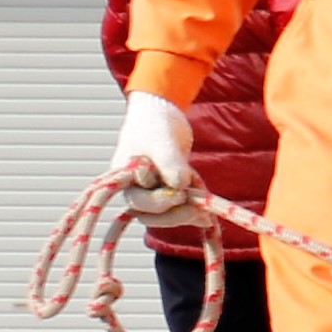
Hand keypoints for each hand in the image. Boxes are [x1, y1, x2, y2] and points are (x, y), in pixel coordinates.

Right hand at [110, 92, 203, 223]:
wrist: (162, 113)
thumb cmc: (154, 125)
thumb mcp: (162, 142)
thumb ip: (169, 164)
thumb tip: (180, 186)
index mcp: (124, 178)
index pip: (138, 201)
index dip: (160, 203)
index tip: (181, 195)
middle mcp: (135, 188)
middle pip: (150, 214)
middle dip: (174, 215)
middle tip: (198, 212)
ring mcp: (151, 191)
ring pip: (165, 214)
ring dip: (185, 214)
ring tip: (206, 215)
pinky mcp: (167, 191)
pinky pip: (178, 207)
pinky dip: (192, 211)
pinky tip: (208, 218)